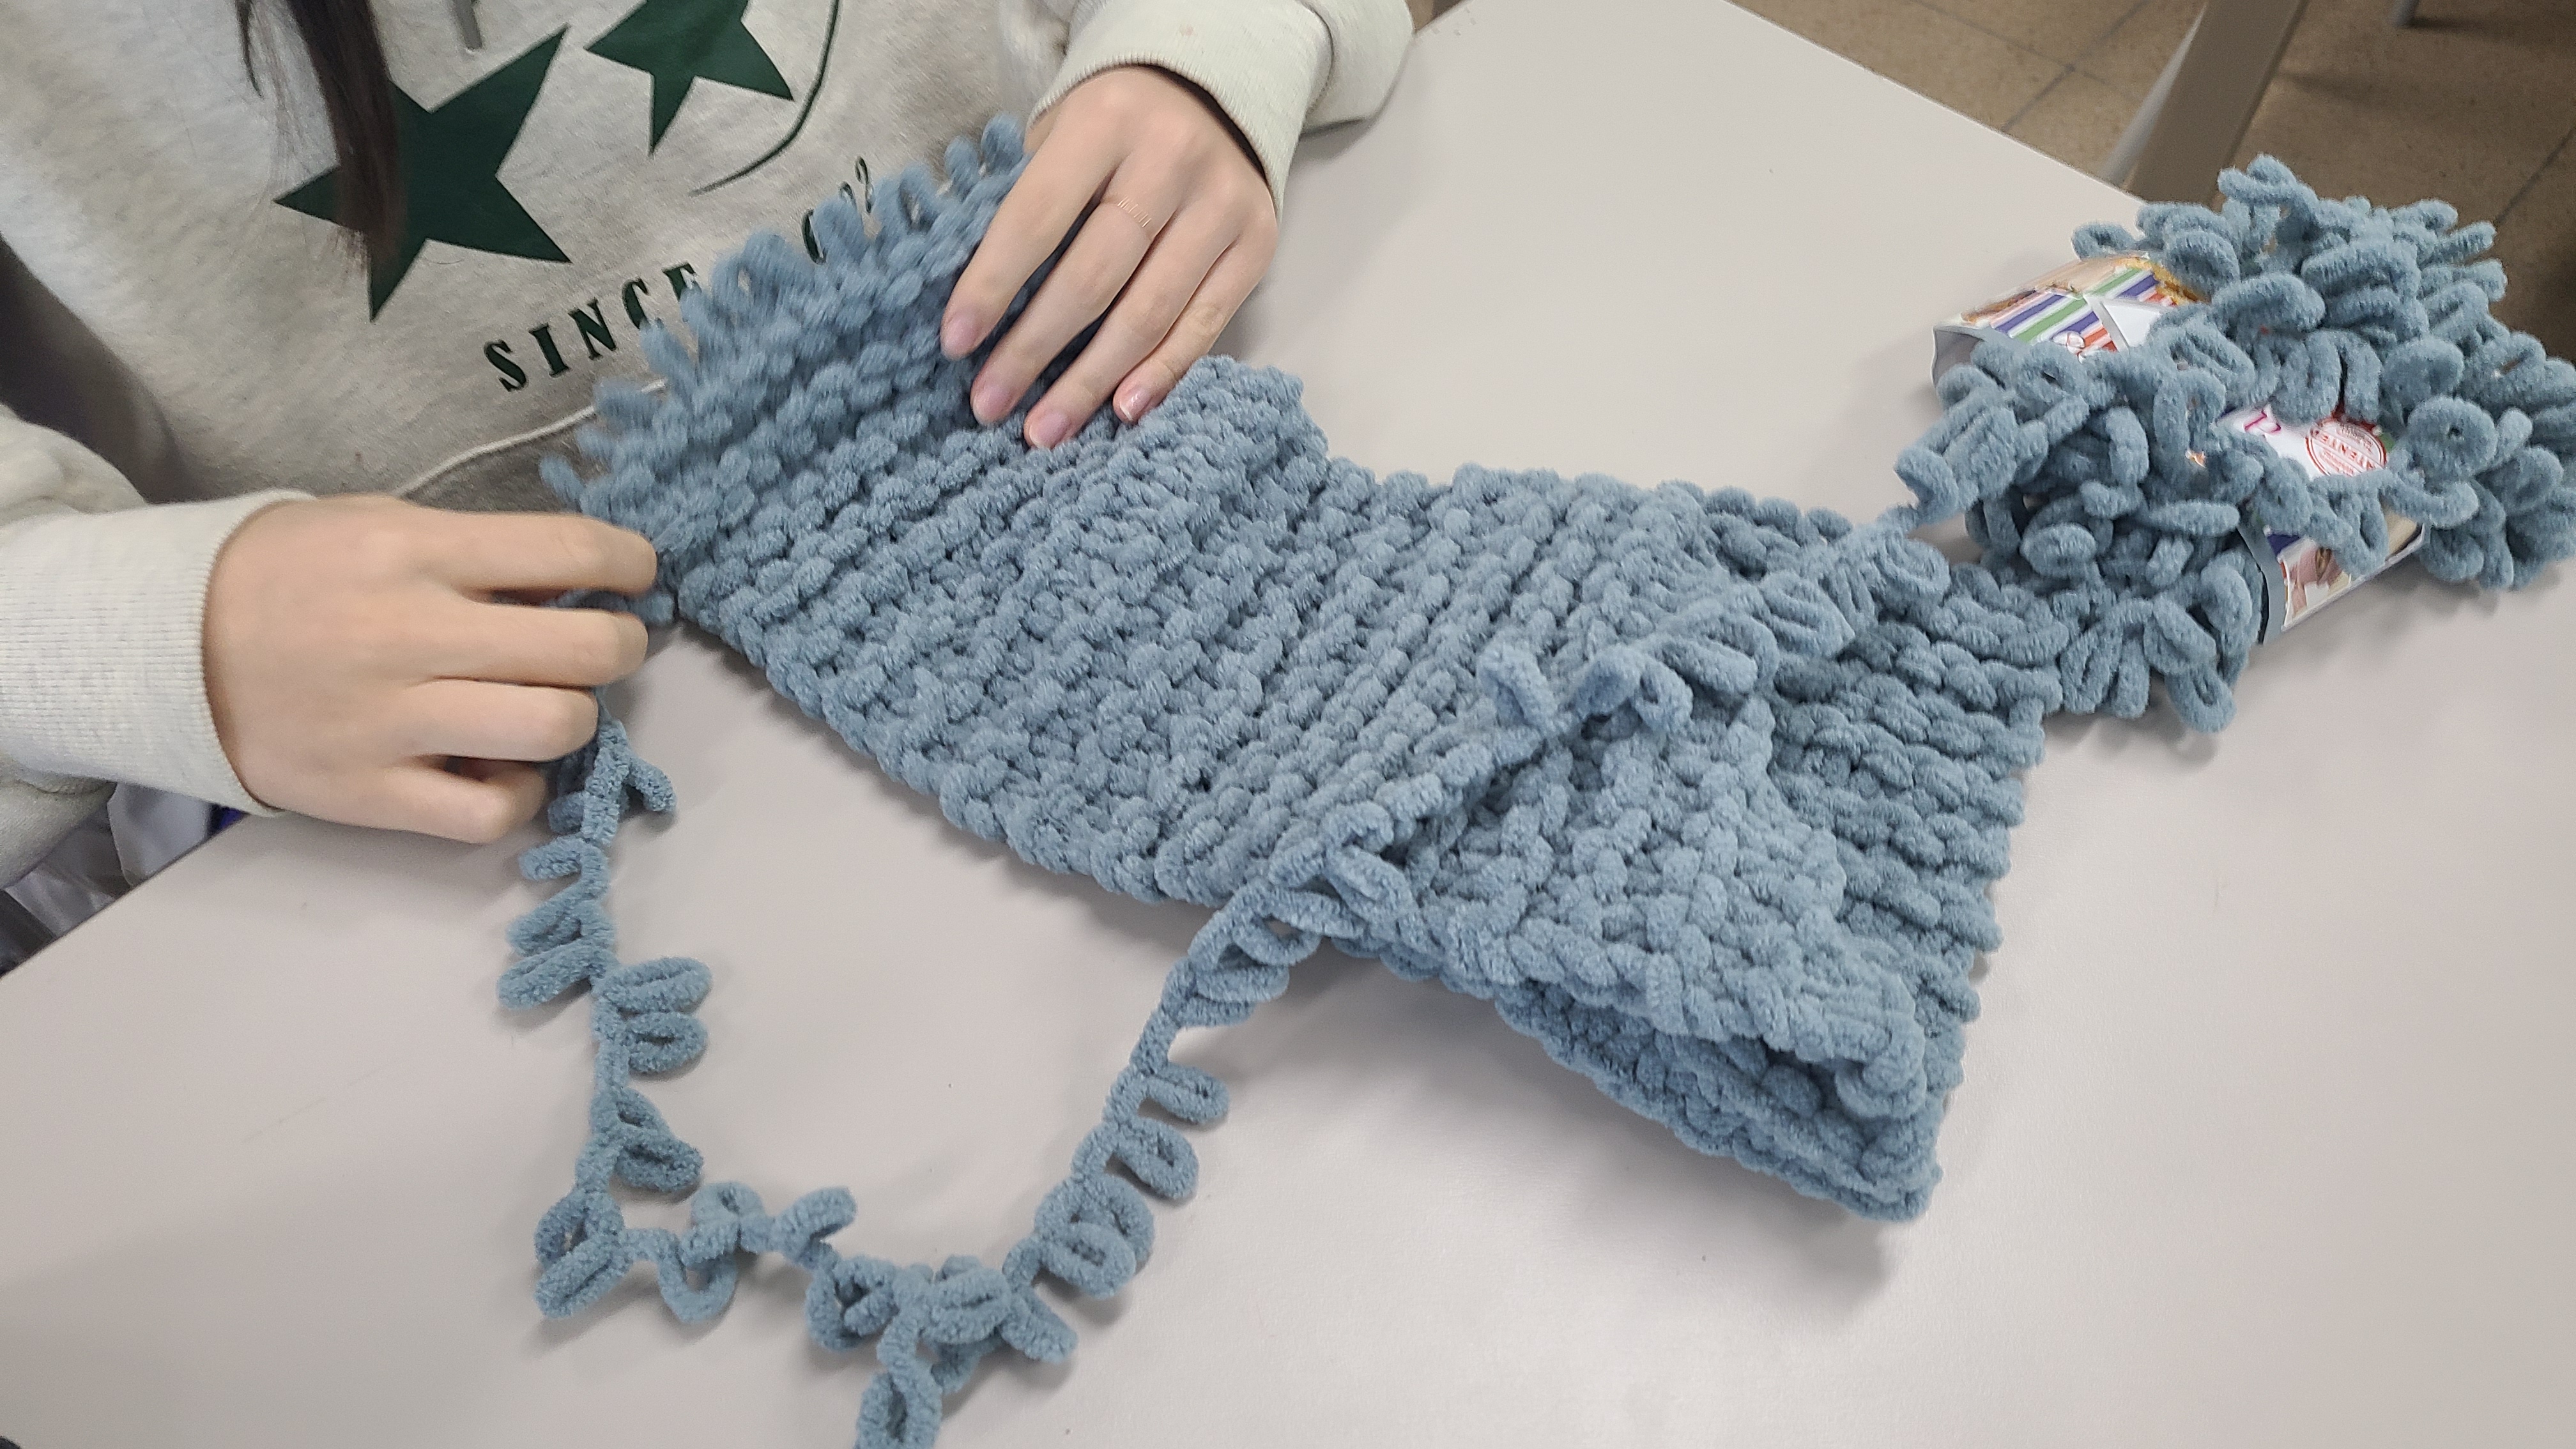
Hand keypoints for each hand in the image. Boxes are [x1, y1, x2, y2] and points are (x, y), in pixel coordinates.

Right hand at [204, 496, 656, 842]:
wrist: (166, 645)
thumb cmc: (291, 574)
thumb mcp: (380, 525)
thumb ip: (475, 552)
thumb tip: (580, 579)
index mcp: (414, 552)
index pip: (568, 549)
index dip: (630, 561)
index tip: (638, 572)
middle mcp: (409, 635)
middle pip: (583, 651)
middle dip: (620, 645)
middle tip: (607, 644)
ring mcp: (390, 721)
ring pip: (553, 729)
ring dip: (577, 717)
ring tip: (552, 703)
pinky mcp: (368, 793)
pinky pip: (492, 813)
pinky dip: (520, 794)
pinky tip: (504, 767)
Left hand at [941, 65, 1278, 446]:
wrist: (1213, 92)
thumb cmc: (1112, 128)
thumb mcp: (1059, 134)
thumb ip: (1020, 200)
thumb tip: (970, 306)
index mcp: (1105, 121)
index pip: (1037, 217)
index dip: (993, 284)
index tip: (957, 342)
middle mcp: (1172, 159)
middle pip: (1095, 276)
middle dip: (1035, 348)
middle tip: (991, 404)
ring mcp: (1222, 204)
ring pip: (1150, 312)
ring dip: (1091, 381)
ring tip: (1045, 428)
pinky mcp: (1257, 244)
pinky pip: (1204, 324)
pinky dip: (1161, 373)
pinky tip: (1121, 410)